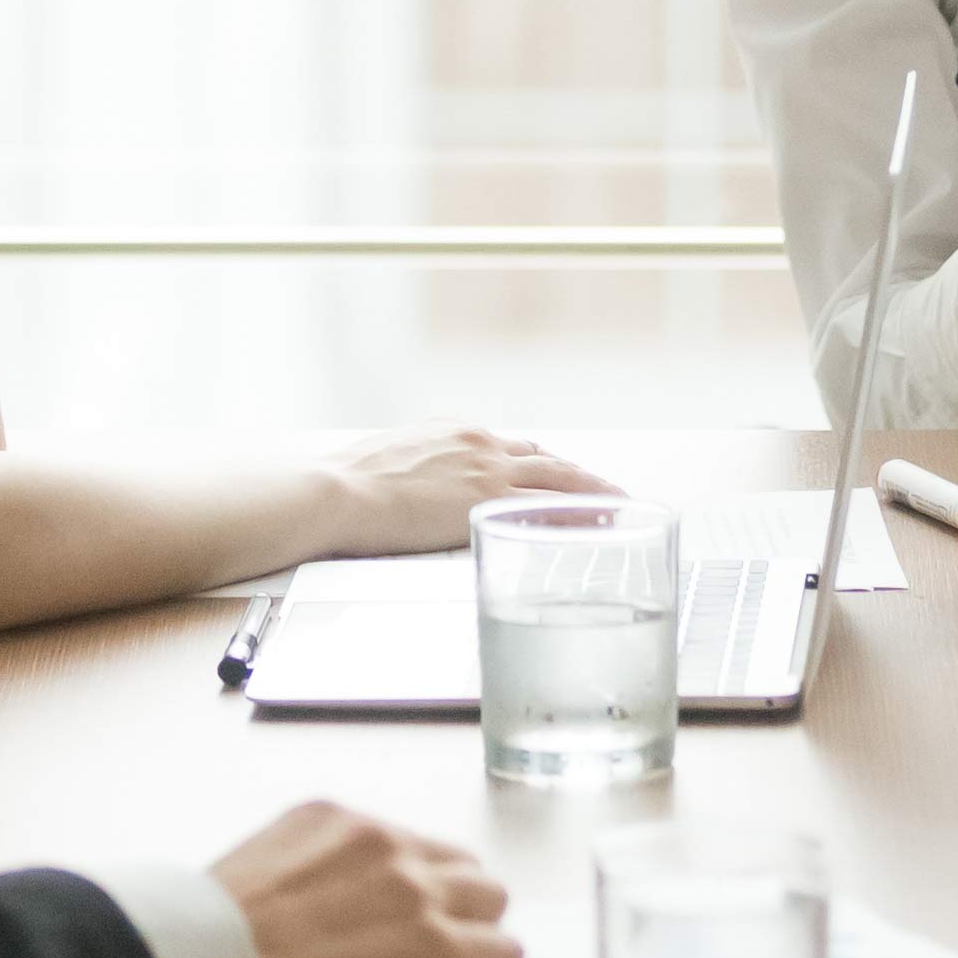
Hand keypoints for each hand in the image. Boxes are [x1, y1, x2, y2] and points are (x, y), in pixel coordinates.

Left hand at [215, 802, 522, 957]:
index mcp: (437, 949)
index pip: (506, 951)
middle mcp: (421, 883)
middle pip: (489, 891)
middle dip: (469, 924)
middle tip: (423, 952)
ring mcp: (377, 838)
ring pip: (444, 851)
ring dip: (431, 882)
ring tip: (380, 913)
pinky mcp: (333, 812)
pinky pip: (379, 828)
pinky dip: (370, 856)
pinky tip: (327, 888)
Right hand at [313, 427, 615, 555]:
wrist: (335, 491)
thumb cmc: (344, 485)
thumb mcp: (387, 459)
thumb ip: (414, 467)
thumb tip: (408, 485)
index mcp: (454, 432)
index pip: (511, 447)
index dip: (540, 465)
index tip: (557, 476)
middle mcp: (479, 444)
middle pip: (546, 459)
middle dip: (581, 476)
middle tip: (610, 491)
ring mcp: (487, 471)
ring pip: (560, 477)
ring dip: (596, 491)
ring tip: (622, 506)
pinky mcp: (487, 501)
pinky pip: (550, 507)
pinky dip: (581, 514)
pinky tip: (600, 525)